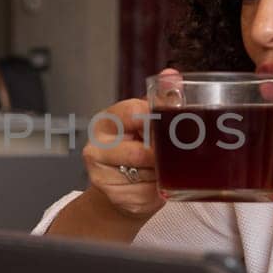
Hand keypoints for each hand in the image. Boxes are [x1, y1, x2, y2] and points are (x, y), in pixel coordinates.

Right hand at [82, 96, 164, 219]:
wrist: (120, 188)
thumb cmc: (136, 147)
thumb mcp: (146, 121)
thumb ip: (160, 98)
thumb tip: (172, 75)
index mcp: (106, 121)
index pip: (134, 113)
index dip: (157, 120)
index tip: (173, 125)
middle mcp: (96, 147)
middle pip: (141, 151)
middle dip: (163, 154)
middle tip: (176, 153)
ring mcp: (101, 175)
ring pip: (147, 174)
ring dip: (164, 173)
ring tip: (163, 169)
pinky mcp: (115, 197)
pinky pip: (148, 193)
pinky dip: (160, 190)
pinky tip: (156, 184)